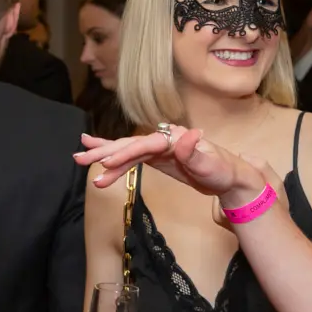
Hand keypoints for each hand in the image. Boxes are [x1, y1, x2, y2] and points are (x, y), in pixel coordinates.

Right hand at [77, 127, 258, 204]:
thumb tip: (185, 136)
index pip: (145, 145)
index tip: (107, 163)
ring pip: (126, 151)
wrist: (231, 176)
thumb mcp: (213, 165)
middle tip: (80, 158)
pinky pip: (131, 158)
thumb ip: (195, 152)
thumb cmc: (224, 171)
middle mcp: (163, 139)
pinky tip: (100, 158)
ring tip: (79, 159)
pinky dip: (115, 158)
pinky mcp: (157, 158)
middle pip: (129, 144)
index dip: (126, 153)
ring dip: (104, 157)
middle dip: (104, 151)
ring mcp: (158, 148)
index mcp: (174, 138)